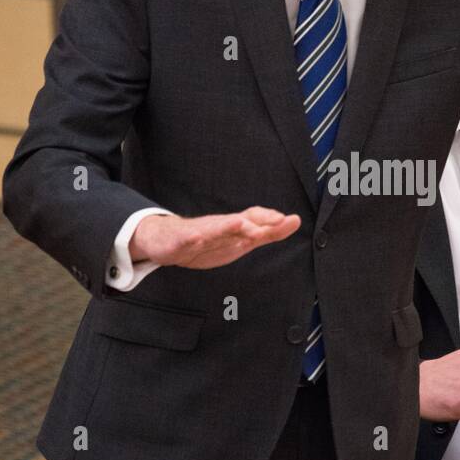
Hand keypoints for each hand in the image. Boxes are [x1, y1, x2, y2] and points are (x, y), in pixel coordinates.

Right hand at [129, 207, 300, 269]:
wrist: (165, 240)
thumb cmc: (206, 240)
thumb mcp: (241, 240)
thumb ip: (267, 233)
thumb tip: (293, 222)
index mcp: (233, 227)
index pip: (254, 218)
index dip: (271, 219)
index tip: (290, 220)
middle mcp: (218, 225)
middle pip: (239, 222)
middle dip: (256, 221)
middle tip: (276, 220)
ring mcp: (199, 232)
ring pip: (214, 228)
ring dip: (227, 226)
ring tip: (240, 223)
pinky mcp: (180, 241)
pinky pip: (186, 239)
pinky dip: (191, 238)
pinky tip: (196, 238)